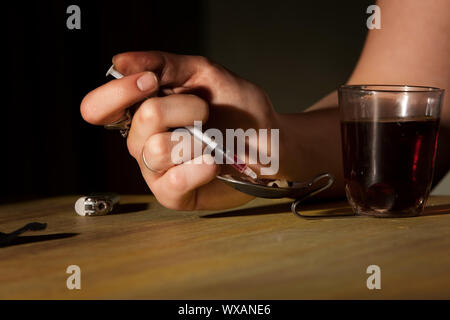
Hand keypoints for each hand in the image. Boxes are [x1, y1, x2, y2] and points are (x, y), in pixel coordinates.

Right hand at [81, 51, 282, 209]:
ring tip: (214, 141)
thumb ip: (163, 65)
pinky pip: (172, 182)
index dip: (117, 93)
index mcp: (143, 110)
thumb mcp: (204, 74)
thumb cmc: (237, 108)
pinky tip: (212, 163)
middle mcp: (143, 141)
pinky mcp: (172, 194)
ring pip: (159, 150)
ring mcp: (156, 170)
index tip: (150, 82)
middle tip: (204, 111)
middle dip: (184, 108)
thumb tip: (119, 62)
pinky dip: (198, 168)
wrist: (268, 141)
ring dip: (197, 139)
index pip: (98, 108)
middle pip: (142, 121)